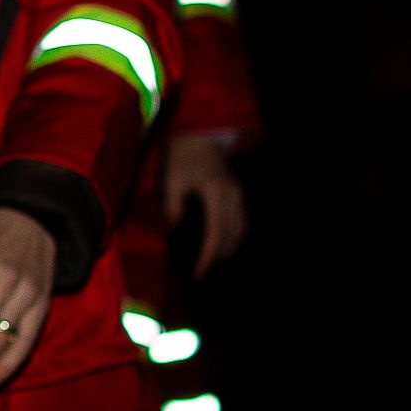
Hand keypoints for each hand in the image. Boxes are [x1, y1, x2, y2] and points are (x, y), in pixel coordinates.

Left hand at [161, 134, 247, 276]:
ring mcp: (239, 194)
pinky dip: (234, 236)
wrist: (198, 138)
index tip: (199, 272)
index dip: (209, 255)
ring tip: (212, 261)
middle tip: (201, 272)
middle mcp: (233, 195)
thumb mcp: (171, 180)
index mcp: (216, 192)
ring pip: (241, 229)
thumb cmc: (181, 159)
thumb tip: (169, 231)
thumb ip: (171, 206)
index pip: (216, 232)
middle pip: (231, 234)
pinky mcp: (239, 193)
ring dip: (228, 248)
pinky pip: (242, 221)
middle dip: (217, 256)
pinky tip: (223, 244)